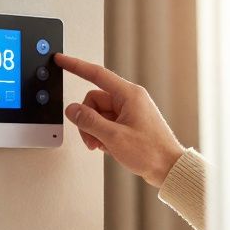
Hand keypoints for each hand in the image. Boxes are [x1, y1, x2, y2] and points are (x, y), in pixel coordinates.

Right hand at [54, 54, 185, 187]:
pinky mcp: (129, 124)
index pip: (97, 74)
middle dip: (87, 120)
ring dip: (94, 131)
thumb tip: (72, 110)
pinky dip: (102, 135)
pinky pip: (106, 123)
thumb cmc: (151, 152)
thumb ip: (89, 121)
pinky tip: (109, 147)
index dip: (76, 66)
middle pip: (94, 101)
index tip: (61, 60)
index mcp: (130, 95)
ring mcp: (130, 112)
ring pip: (98, 114)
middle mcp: (130, 100)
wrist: (168, 169)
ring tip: (101, 146)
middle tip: (91, 140)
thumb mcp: (113, 137)